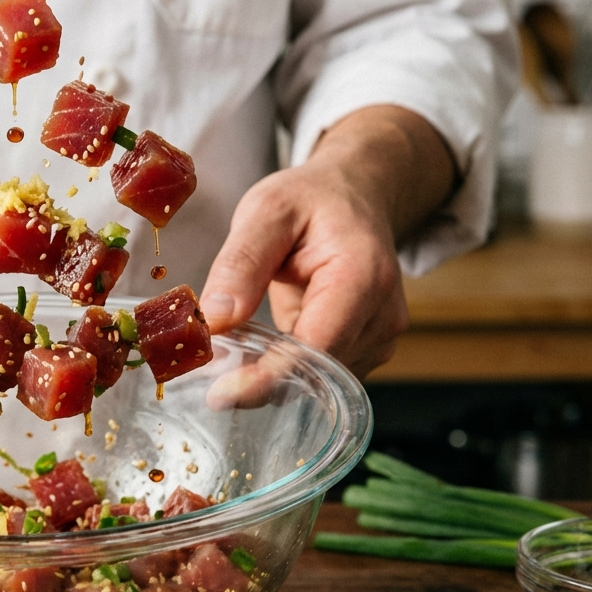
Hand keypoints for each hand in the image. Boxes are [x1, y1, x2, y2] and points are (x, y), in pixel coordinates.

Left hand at [200, 105, 454, 379]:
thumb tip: (214, 321)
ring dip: (273, 375)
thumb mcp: (266, 211)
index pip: (317, 347)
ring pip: (319, 381)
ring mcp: (381, 336)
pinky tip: (263, 349)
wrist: (355, 196)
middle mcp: (383, 314)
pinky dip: (288, 369)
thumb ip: (241, 264)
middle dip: (262, 379)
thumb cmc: (312, 201)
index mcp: (362, 276)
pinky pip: (323, 375)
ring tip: (236, 349)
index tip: (221, 395)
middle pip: (319, 372)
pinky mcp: (369, 349)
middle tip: (208, 377)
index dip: (269, 377)